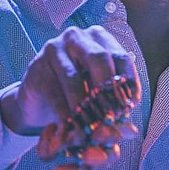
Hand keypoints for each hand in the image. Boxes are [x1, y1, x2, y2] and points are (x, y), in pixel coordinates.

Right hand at [0, 26, 140, 169]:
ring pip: (74, 78)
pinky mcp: (37, 68)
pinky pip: (54, 93)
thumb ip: (115, 105)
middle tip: (113, 116)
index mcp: (99, 38)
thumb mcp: (99, 95)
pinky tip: (71, 128)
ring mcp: (54, 49)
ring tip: (93, 127)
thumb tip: (131, 131)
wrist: (40, 101)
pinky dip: (64, 114)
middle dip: (108, 90)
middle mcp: (77, 37)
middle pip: (99, 59)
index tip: (130, 108)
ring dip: (85, 106)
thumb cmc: (77, 94)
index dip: (128, 84)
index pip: (121, 57)